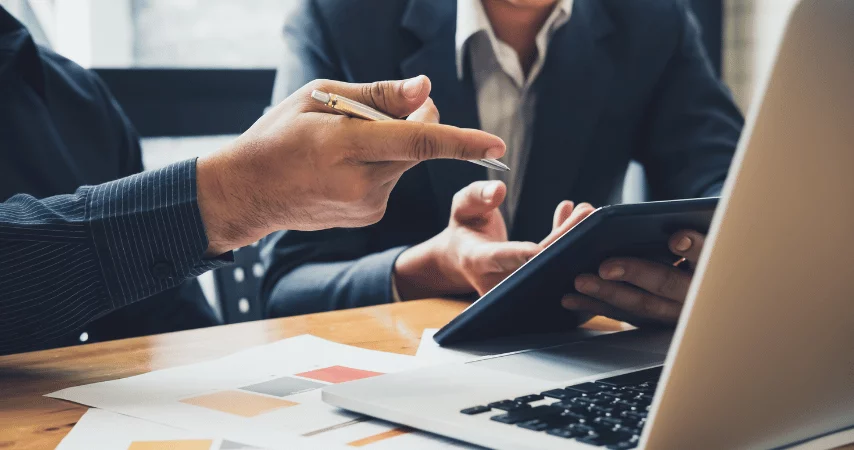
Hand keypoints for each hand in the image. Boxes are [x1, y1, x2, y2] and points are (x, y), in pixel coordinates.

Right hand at [196, 76, 504, 254]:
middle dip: (414, 121)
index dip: (461, 141)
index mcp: (346, 147)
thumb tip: (426, 89)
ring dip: (393, 145)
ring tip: (346, 145)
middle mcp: (362, 182)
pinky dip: (381, 166)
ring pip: (406, 163)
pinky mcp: (370, 217)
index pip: (417, 142)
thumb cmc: (279, 136)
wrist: (249, 192)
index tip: (497, 145)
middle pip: (417, 145)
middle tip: (379, 110)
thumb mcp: (318, 98)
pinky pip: (393, 181)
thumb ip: (378, 96)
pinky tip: (345, 169)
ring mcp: (368, 205)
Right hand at [394, 193, 593, 299]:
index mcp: (477, 260)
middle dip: (563, 239)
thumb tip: (498, 190)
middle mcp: (499, 278)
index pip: (500, 258)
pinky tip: (571, 214)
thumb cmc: (463, 229)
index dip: (521, 255)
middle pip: (535, 262)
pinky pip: (552, 261)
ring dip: (570, 237)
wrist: (463, 258)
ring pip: (549, 263)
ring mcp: (517, 283)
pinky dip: (564, 239)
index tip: (540, 249)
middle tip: (586, 214)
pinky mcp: (532, 280)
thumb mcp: (462, 207)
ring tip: (587, 211)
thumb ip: (476, 196)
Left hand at [561, 230, 706, 324]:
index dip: (693, 247)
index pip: (708, 254)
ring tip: (579, 281)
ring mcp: (674, 313)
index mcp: (713, 266)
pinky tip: (570, 298)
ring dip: (607, 294)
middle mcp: (696, 294)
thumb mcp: (699, 239)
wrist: (700, 294)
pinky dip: (595, 306)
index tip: (675, 238)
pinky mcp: (651, 322)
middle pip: (667, 284)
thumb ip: (683, 232)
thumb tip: (647, 225)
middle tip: (604, 267)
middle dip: (635, 274)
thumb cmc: (693, 252)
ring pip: (642, 305)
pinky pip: (622, 315)